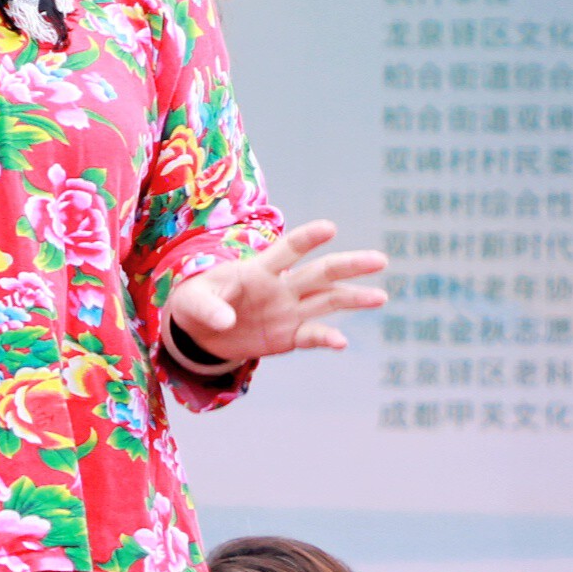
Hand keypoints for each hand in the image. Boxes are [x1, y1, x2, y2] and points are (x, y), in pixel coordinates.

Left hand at [163, 221, 394, 375]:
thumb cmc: (195, 303)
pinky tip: (342, 343)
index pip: (288, 250)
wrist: (199, 332)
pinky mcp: (289, 336)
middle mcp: (282, 287)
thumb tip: (226, 321)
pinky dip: (327, 339)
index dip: (308, 239)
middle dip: (350, 265)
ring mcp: (289, 311)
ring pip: (328, 301)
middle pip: (321, 273)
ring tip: (381, 297)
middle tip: (380, 259)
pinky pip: (313, 336)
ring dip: (354, 298)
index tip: (331, 228)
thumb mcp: (191, 301)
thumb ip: (209, 307)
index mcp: (260, 270)